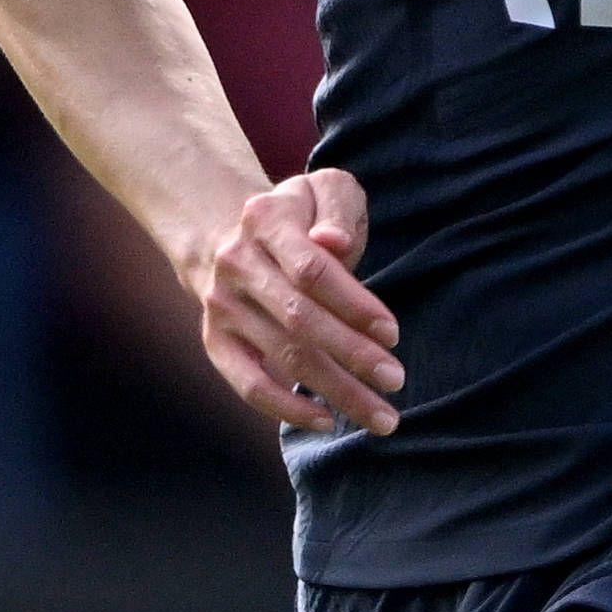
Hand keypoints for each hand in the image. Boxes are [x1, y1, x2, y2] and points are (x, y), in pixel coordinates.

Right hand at [187, 169, 403, 435]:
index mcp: (265, 220)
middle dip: (353, 355)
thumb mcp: (322, 190)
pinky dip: (286, 408)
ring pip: (283, 356)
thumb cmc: (297, 217)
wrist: (225, 234)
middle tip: (396, 380)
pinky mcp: (216, 341)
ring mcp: (222, 306)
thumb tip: (332, 243)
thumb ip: (337, 209)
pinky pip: (248, 384)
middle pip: (299, 318)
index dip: (353, 305)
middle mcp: (236, 264)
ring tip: (380, 417)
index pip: (312, 269)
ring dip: (335, 390)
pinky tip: (326, 421)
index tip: (392, 334)